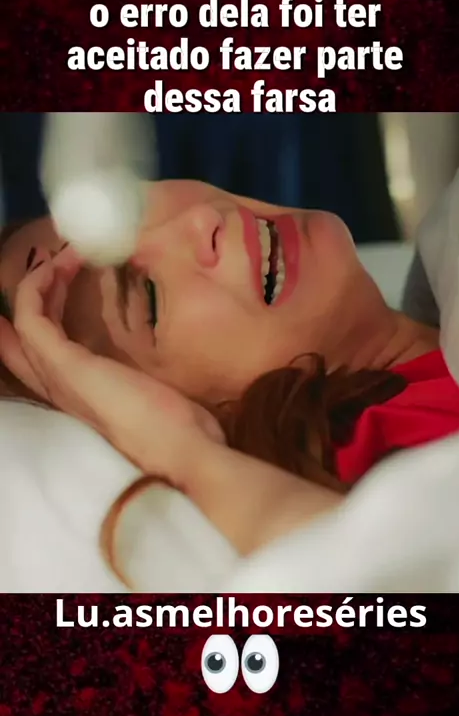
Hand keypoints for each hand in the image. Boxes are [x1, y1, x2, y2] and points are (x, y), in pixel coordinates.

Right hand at [0, 247, 341, 554]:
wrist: (183, 457)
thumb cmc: (180, 435)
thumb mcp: (160, 402)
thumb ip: (147, 386)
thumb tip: (163, 371)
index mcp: (80, 398)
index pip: (37, 362)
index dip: (38, 324)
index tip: (57, 287)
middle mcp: (59, 390)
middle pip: (18, 342)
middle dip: (32, 298)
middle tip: (57, 266)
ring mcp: (58, 378)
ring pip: (24, 321)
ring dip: (39, 282)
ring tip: (64, 257)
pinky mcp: (67, 366)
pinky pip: (32, 316)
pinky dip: (39, 285)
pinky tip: (62, 264)